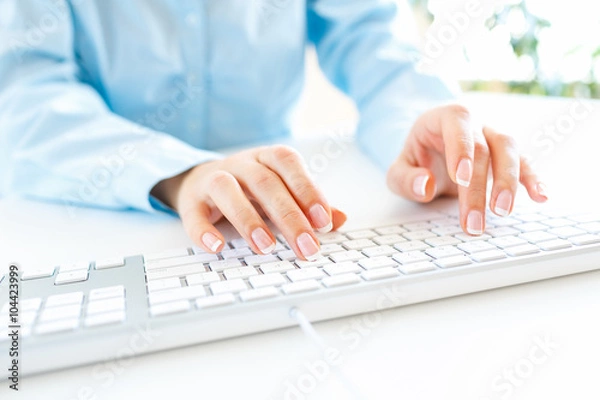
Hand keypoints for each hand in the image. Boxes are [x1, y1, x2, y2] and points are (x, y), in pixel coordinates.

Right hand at [151, 145, 346, 259]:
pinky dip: (203, 230)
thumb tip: (341, 219)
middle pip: (265, 183)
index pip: (289, 165)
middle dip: (288, 216)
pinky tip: (217, 247)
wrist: (201, 180)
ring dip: (248, 219)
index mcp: (267, 158)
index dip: (307, 190)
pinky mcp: (191, 201)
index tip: (324, 221)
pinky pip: (193, 213)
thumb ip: (309, 205)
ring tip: (266, 247)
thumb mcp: (281, 191)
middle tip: (306, 246)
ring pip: (228, 190)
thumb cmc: (250, 188)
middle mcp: (241, 164)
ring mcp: (213, 179)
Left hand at [386, 104, 546, 234]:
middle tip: (473, 220)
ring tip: (502, 211)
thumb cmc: (418, 157)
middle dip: (478, 187)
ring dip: (508, 182)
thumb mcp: (398, 169)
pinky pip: (525, 163)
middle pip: (482, 148)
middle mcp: (474, 122)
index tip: (461, 178)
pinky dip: (534, 179)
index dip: (461, 149)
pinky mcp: (508, 154)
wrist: (433, 148)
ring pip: (509, 150)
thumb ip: (405, 178)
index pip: (457, 123)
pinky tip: (541, 197)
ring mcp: (494, 135)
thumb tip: (423, 186)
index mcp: (444, 117)